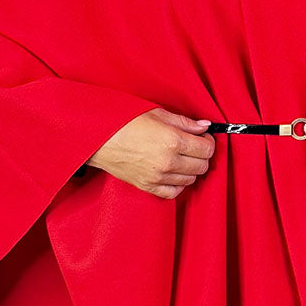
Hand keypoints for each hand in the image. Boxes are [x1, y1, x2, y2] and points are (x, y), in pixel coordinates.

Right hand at [87, 107, 214, 199]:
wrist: (98, 138)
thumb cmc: (123, 121)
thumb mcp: (156, 114)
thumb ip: (184, 122)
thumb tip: (204, 126)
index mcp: (172, 140)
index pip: (206, 149)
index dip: (208, 142)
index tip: (203, 137)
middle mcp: (168, 161)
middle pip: (201, 166)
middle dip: (202, 155)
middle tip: (193, 146)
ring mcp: (158, 177)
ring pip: (190, 179)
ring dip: (190, 169)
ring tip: (181, 157)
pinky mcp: (148, 186)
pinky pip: (174, 192)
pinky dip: (178, 183)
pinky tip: (174, 172)